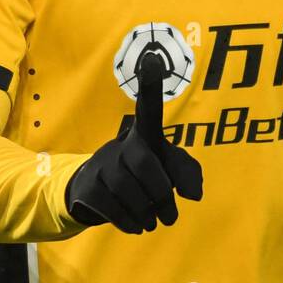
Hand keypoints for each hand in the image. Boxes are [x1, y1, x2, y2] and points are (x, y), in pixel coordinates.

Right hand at [65, 52, 203, 231]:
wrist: (96, 193)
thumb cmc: (142, 175)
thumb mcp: (167, 168)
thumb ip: (187, 172)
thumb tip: (193, 194)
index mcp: (145, 134)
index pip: (149, 107)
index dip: (151, 84)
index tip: (151, 57)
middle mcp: (123, 144)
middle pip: (149, 166)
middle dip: (163, 195)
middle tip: (170, 216)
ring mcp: (103, 164)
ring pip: (132, 191)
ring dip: (148, 213)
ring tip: (152, 221)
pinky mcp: (89, 186)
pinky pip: (114, 208)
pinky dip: (131, 222)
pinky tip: (137, 225)